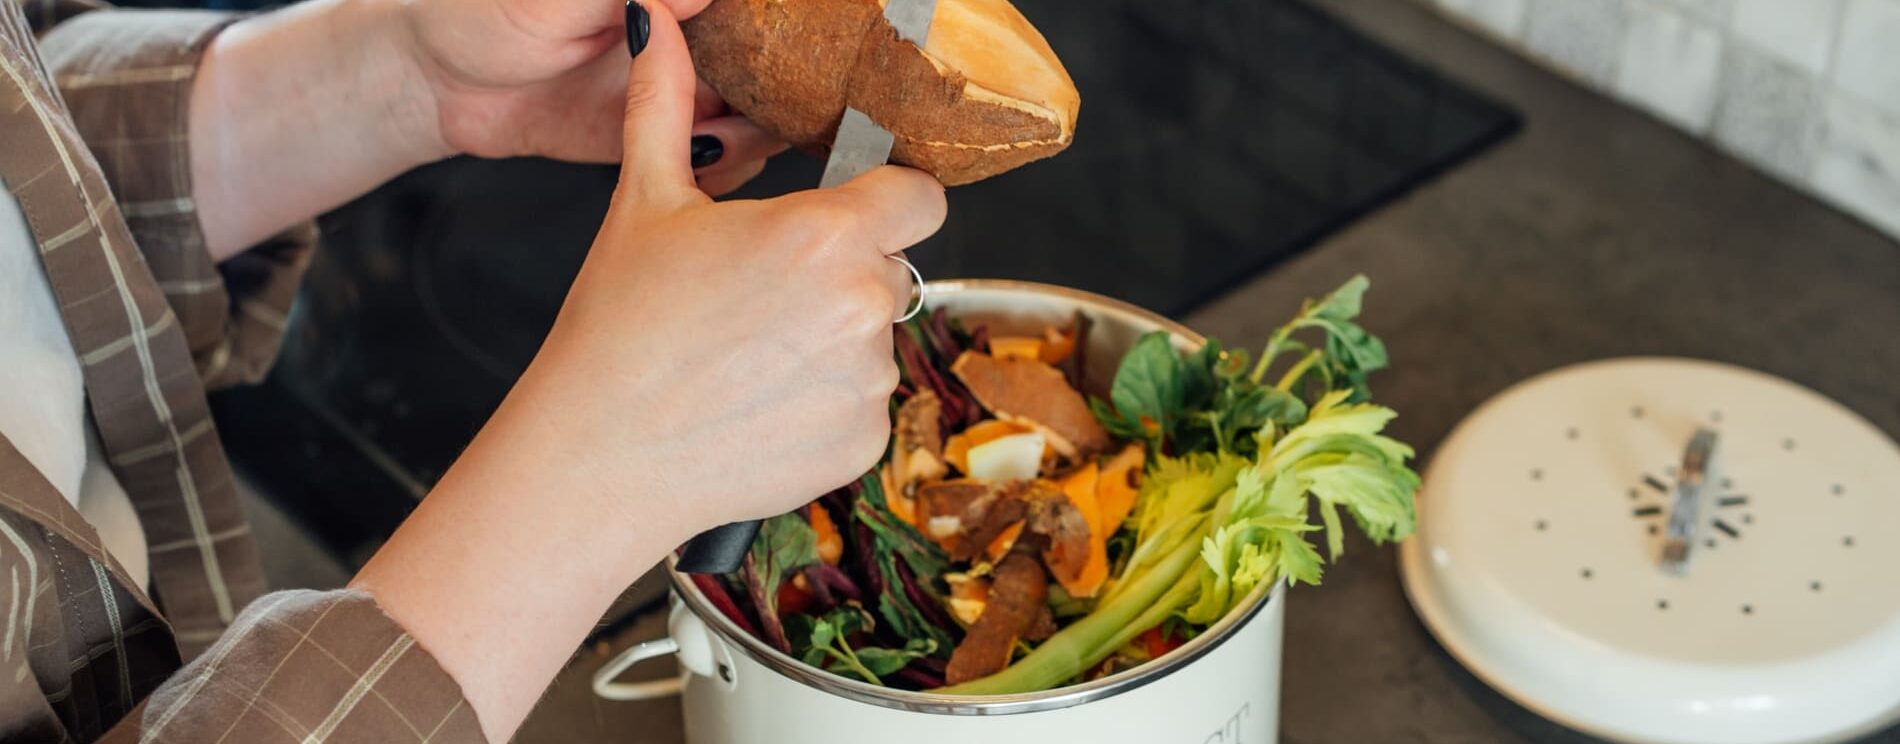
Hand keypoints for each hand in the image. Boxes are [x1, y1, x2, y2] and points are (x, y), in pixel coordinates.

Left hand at [390, 0, 782, 193]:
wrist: (434, 86)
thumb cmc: (480, 16)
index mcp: (668, 2)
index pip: (746, 16)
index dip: (783, 33)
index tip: (808, 48)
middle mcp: (682, 46)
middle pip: (763, 68)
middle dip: (784, 91)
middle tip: (786, 109)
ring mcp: (671, 98)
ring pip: (746, 118)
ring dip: (756, 134)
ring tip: (734, 140)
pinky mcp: (652, 147)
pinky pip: (708, 163)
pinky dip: (721, 171)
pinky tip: (707, 168)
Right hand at [525, 1, 945, 525]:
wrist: (598, 459)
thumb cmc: (615, 334)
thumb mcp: (643, 203)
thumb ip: (664, 104)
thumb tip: (652, 23)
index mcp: (824, 233)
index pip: (920, 194)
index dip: (889, 199)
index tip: (853, 214)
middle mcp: (862, 303)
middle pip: (893, 267)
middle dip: (843, 275)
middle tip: (761, 299)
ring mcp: (869, 378)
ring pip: (876, 338)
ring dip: (832, 342)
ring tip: (750, 359)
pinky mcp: (863, 440)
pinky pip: (864, 403)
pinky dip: (826, 404)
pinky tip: (760, 405)